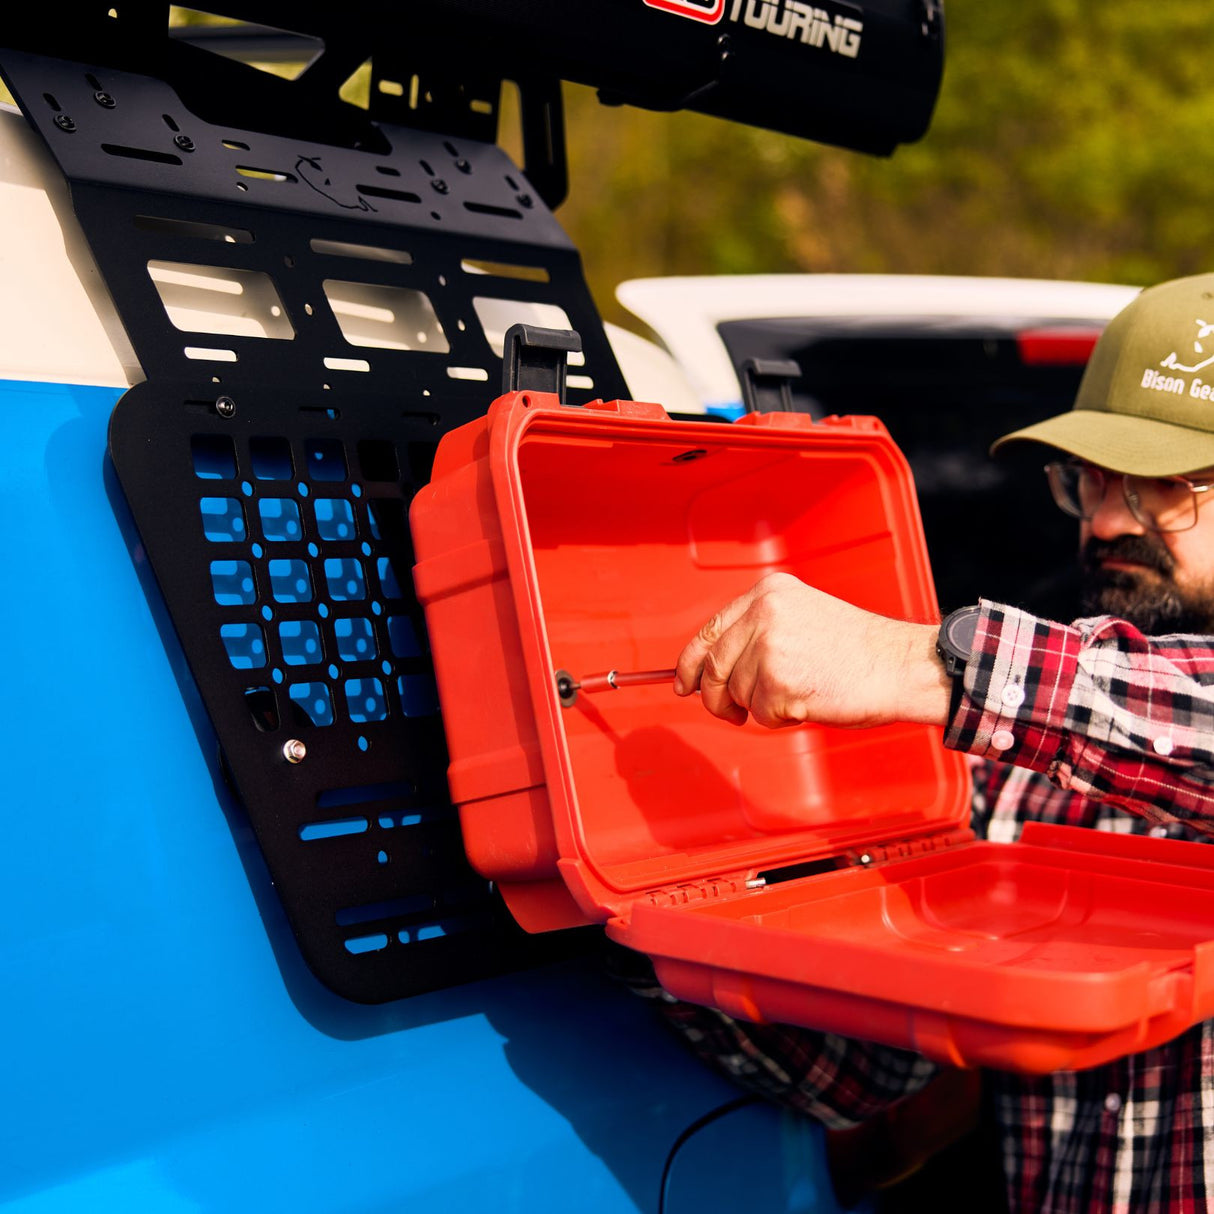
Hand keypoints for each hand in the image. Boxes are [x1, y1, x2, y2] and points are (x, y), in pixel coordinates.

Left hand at [674, 572, 951, 728]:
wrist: (899, 665)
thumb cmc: (859, 650)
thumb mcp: (802, 618)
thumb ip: (758, 632)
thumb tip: (714, 668)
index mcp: (768, 592)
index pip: (710, 630)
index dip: (691, 663)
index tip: (685, 682)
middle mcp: (764, 613)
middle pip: (714, 667)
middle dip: (718, 697)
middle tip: (732, 711)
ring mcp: (770, 647)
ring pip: (737, 694)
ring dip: (761, 707)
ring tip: (799, 693)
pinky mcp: (780, 682)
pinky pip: (761, 715)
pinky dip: (781, 719)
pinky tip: (809, 703)